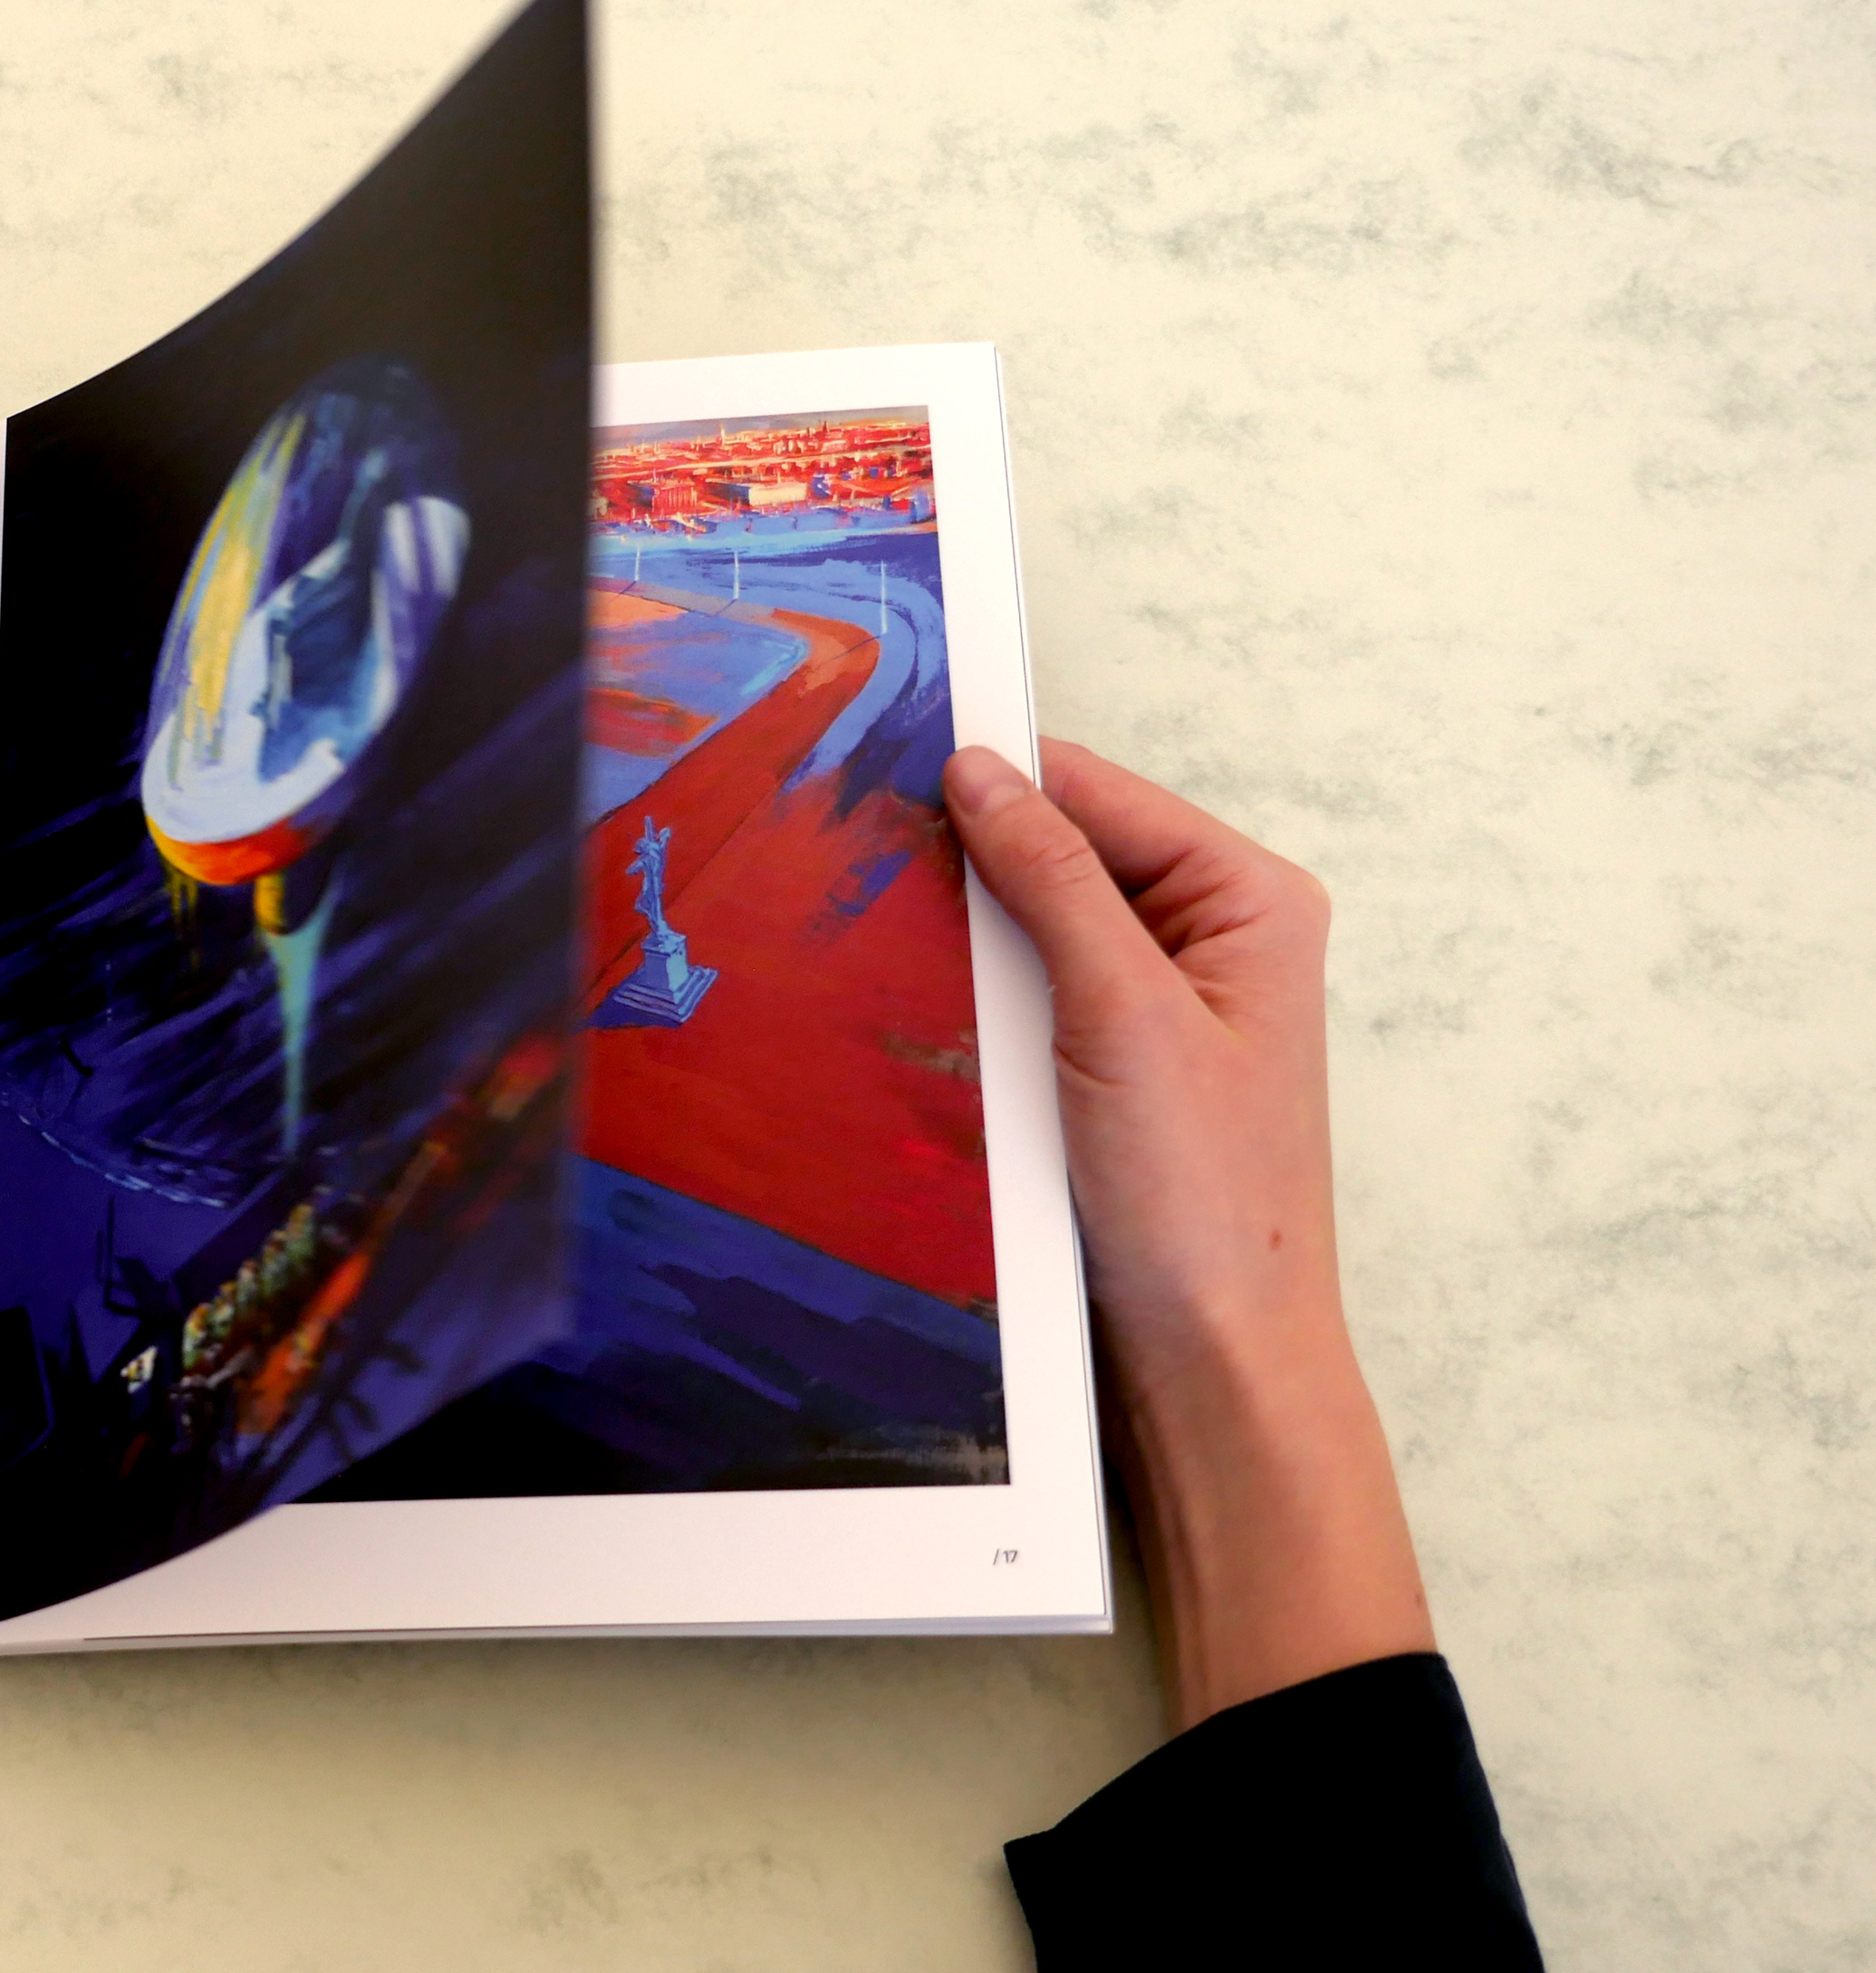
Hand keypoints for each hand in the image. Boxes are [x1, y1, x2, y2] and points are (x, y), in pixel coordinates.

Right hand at [943, 739, 1432, 1726]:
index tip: (885, 759)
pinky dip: (975, 990)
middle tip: (863, 853)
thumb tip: (982, 772)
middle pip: (1064, 848)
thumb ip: (1051, 879)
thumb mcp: (1121, 1013)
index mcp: (1250, 899)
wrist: (1213, 1355)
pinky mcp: (1115, 1058)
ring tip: (883, 932)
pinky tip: (922, 1002)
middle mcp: (1215, 935)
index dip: (996, 776)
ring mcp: (1164, 998)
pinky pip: (1029, 987)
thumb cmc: (1204, 1199)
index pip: (1098, 793)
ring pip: (1034, 921)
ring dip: (966, 932)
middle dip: (972, 857)